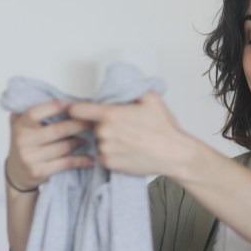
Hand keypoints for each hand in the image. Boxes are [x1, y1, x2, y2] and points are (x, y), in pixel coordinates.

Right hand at [5, 100, 94, 191]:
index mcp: (20, 125)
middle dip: (79, 125)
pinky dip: (81, 160)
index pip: (36, 112)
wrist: (17, 171)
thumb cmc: (26, 144)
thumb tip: (63, 101)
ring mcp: (30, 157)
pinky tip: (90, 159)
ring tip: (90, 138)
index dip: (54, 107)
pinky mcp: (38, 171)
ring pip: (64, 147)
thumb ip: (35, 113)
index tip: (70, 105)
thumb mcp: (23, 125)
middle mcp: (23, 140)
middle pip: (58, 130)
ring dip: (80, 142)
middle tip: (92, 123)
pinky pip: (65, 163)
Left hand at [68, 91, 190, 176]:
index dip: (76, 109)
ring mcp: (106, 149)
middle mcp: (104, 132)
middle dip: (103, 125)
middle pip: (92, 126)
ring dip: (108, 141)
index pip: (77, 109)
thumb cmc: (164, 129)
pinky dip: (112, 154)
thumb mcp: (151, 98)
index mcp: (110, 114)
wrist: (174, 154)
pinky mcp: (110, 164)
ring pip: (99, 142)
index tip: (76, 110)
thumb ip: (130, 90)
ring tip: (129, 141)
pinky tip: (128, 151)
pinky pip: (104, 156)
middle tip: (122, 128)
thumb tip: (121, 86)